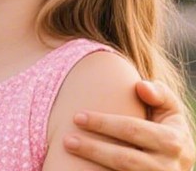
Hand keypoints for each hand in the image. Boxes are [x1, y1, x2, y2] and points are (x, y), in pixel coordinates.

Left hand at [63, 80, 194, 169]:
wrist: (180, 163)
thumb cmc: (168, 127)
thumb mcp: (171, 109)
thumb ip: (159, 94)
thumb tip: (140, 86)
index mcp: (172, 141)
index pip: (132, 130)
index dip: (103, 124)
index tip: (77, 116)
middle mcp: (168, 166)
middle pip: (125, 158)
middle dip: (93, 149)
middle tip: (67, 139)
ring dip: (94, 162)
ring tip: (69, 149)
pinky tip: (83, 168)